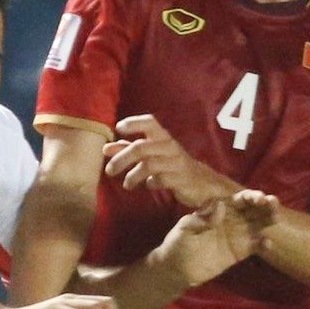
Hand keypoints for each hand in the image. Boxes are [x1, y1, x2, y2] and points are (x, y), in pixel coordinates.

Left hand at [104, 115, 229, 207]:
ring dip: (133, 175)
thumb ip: (130, 150)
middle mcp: (170, 146)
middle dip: (122, 158)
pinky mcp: (181, 179)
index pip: (150, 122)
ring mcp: (176, 163)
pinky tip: (150, 186)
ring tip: (126, 185)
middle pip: (141, 147)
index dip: (134, 123)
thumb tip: (106, 148)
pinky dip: (152, 183)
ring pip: (150, 164)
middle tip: (109, 170)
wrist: (203, 183)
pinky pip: (162, 179)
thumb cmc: (172, 165)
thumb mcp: (152, 155)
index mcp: (163, 137)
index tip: (118, 128)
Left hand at [160, 189, 279, 286]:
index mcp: (220, 209)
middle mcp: (233, 220)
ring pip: (257, 225)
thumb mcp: (186, 228)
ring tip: (276, 218)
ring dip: (268, 220)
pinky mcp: (239, 252)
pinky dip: (263, 244)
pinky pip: (254, 246)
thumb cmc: (178, 243)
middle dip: (264, 205)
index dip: (250, 197)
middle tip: (273, 203)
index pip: (238, 200)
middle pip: (253, 210)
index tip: (258, 198)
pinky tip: (268, 244)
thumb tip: (220, 205)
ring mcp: (237, 236)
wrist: (177, 268)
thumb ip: (203, 218)